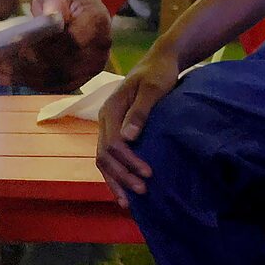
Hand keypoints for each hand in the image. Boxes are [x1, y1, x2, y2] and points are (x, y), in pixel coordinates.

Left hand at [0, 0, 111, 89]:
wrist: (75, 2)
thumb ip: (54, 2)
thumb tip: (51, 15)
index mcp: (97, 23)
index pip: (72, 43)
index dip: (46, 49)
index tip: (19, 48)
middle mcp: (100, 49)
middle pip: (66, 66)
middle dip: (32, 67)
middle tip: (2, 65)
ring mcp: (92, 66)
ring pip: (59, 80)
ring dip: (29, 78)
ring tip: (2, 73)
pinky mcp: (80, 76)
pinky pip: (57, 85)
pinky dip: (33, 83)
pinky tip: (11, 78)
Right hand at [94, 43, 185, 196]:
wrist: (160, 61)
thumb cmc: (159, 73)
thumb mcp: (154, 89)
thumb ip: (141, 111)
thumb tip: (128, 138)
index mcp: (111, 109)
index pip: (112, 144)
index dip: (128, 162)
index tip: (148, 175)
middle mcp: (105, 119)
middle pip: (104, 156)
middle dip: (120, 177)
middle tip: (142, 193)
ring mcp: (109, 125)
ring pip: (104, 160)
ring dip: (116, 181)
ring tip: (128, 203)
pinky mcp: (117, 130)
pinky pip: (111, 156)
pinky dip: (117, 174)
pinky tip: (126, 188)